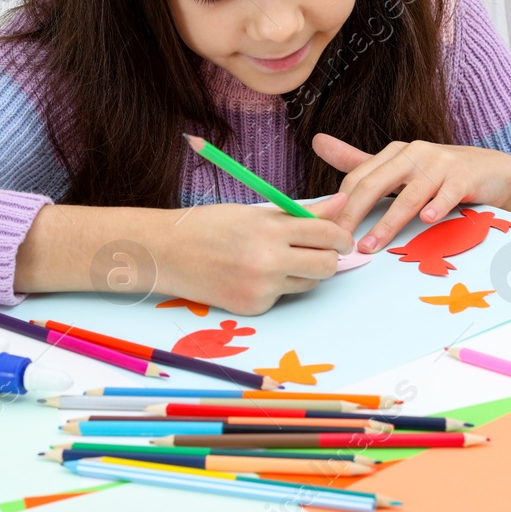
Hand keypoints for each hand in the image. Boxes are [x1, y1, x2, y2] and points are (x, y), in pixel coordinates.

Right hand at [149, 201, 351, 316]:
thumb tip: (341, 203)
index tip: (343, 237)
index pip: (325, 233)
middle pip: (327, 265)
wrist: (167, 253)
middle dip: (331, 257)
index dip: (341, 235)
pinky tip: (254, 274)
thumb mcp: (256, 212)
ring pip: (308, 284)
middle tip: (323, 251)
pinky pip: (282, 296)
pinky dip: (277, 286)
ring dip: (305, 272)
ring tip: (281, 259)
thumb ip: (300, 213)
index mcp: (271, 230)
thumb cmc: (210, 225)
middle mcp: (269, 261)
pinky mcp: (253, 308)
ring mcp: (261, 288)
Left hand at [312, 134, 510, 253]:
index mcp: (395, 152)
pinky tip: (426, 221)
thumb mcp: (399, 166)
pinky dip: (436, 207)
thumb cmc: (440, 173)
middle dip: (355, 214)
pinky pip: (447, 194)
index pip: (358, 178)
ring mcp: (441, 164)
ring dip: (388, 223)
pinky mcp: (465, 177)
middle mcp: (414, 153)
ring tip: (372, 245)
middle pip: (376, 184)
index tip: (326, 231)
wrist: (493, 170)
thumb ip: (359, 161)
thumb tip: (317, 142)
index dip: (341, 205)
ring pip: (409, 195)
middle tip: (340, 241)